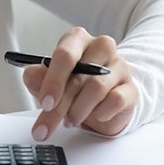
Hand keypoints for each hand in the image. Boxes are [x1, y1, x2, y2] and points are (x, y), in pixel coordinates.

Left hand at [21, 27, 137, 140]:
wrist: (103, 100)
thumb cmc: (74, 85)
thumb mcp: (49, 82)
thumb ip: (37, 78)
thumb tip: (32, 76)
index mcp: (76, 39)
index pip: (65, 54)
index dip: (53, 80)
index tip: (45, 102)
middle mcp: (100, 47)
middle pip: (79, 76)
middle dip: (59, 106)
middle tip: (47, 125)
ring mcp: (119, 66)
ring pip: (96, 89)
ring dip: (78, 110)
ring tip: (70, 120)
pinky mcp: (131, 87)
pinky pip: (116, 100)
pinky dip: (100, 113)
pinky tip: (94, 115)